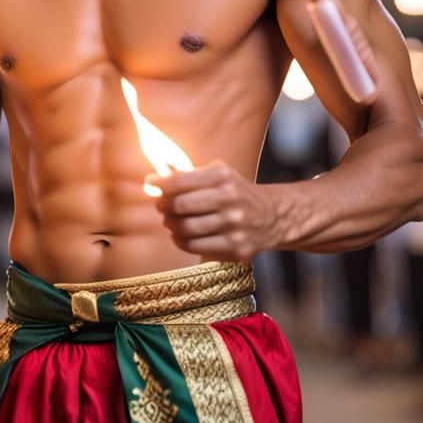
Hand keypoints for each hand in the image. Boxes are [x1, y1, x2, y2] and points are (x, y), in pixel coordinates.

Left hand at [153, 160, 269, 259]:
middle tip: (161, 205)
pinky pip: (194, 246)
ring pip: (185, 228)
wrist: (271, 216)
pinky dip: (180, 240)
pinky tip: (180, 234)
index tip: (151, 183)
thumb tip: (154, 180)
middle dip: (163, 205)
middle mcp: (229, 200)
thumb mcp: (218, 174)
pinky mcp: (234, 248)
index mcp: (222, 177)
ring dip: (170, 224)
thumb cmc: (235, 192)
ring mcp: (233, 226)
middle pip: (179, 205)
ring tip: (171, 220)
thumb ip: (189, 175)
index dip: (159, 184)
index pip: (180, 181)